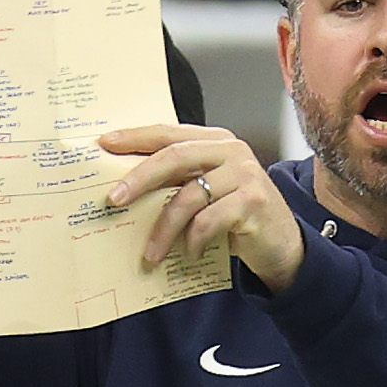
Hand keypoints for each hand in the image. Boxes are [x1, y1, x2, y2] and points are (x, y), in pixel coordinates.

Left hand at [102, 126, 304, 291]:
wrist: (282, 243)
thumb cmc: (237, 214)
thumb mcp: (207, 189)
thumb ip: (179, 178)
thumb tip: (124, 185)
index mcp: (215, 140)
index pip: (168, 133)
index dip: (135, 138)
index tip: (104, 145)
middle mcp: (231, 151)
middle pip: (175, 156)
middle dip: (139, 179)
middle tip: (114, 200)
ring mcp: (245, 175)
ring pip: (189, 196)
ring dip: (164, 229)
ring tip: (151, 253)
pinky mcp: (253, 202)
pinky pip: (209, 221)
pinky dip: (193, 240)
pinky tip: (190, 253)